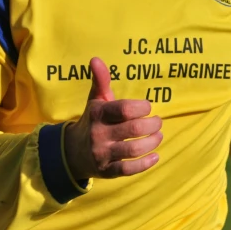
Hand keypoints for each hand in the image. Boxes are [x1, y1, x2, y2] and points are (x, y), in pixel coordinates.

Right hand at [63, 57, 162, 179]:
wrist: (72, 151)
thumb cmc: (91, 120)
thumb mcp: (95, 100)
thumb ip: (100, 80)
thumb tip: (95, 58)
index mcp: (97, 113)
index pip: (123, 109)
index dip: (141, 107)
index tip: (147, 107)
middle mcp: (98, 134)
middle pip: (132, 130)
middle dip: (151, 125)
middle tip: (158, 122)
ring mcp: (102, 153)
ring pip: (132, 150)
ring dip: (152, 143)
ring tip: (158, 136)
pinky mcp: (107, 171)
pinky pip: (128, 170)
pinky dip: (145, 164)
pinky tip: (156, 156)